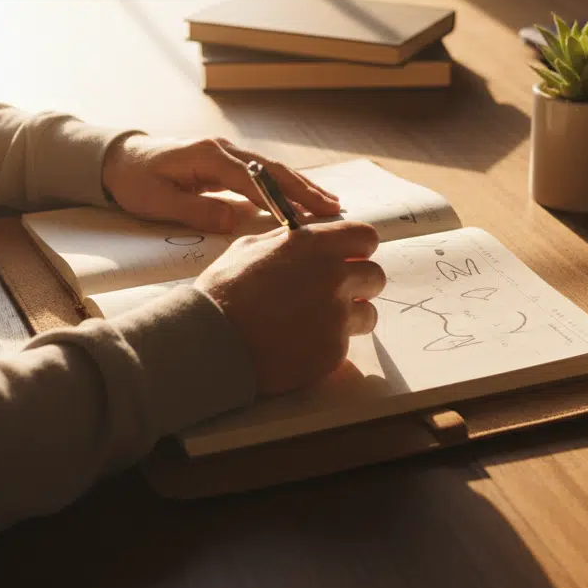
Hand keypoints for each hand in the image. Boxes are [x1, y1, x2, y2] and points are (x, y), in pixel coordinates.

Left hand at [102, 136, 341, 233]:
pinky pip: (263, 173)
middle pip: (272, 170)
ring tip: (330, 203)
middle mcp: (222, 149)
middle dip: (304, 189)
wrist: (119, 160)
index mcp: (206, 156)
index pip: (253, 179)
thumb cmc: (135, 182)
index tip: (305, 217)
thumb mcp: (158, 202)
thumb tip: (236, 220)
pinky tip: (304, 197)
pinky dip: (286, 185)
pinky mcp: (227, 161)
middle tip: (333, 209)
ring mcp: (226, 152)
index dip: (280, 199)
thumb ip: (197, 210)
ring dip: (301, 186)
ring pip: (272, 169)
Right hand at [195, 221, 385, 395]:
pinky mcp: (334, 350)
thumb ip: (287, 241)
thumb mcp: (250, 247)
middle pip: (375, 276)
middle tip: (333, 294)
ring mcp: (337, 316)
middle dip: (359, 284)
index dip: (358, 249)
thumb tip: (305, 237)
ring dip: (351, 318)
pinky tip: (301, 344)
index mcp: (315, 245)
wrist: (211, 341)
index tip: (348, 258)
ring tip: (317, 323)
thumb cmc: (224, 291)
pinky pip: (346, 344)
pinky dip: (329, 345)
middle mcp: (334, 277)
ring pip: (368, 314)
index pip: (367, 237)